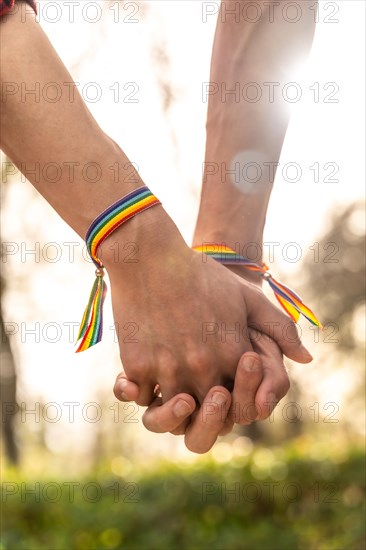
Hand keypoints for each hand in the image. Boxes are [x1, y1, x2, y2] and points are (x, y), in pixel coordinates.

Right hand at [112, 249, 292, 452]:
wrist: (151, 258)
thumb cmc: (202, 276)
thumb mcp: (248, 297)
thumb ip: (282, 330)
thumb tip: (306, 360)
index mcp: (234, 354)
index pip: (243, 402)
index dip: (234, 401)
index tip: (224, 389)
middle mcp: (204, 368)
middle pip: (209, 414)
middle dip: (206, 412)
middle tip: (197, 398)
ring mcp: (169, 369)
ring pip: (174, 412)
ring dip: (172, 406)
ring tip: (171, 390)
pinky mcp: (138, 365)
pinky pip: (141, 398)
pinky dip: (142, 393)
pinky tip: (145, 380)